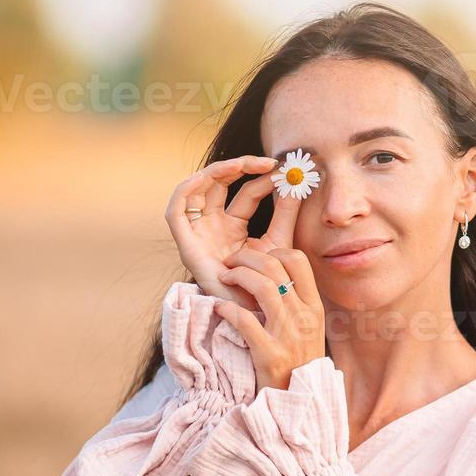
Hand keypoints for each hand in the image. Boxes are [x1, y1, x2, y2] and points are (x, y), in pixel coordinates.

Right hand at [164, 155, 291, 307]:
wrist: (254, 313)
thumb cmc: (266, 283)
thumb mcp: (279, 241)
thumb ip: (286, 213)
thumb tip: (298, 183)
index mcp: (234, 227)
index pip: (246, 193)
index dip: (262, 180)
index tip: (284, 171)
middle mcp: (214, 226)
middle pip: (220, 185)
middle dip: (240, 167)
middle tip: (267, 162)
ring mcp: (198, 233)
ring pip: (198, 189)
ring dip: (217, 171)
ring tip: (242, 164)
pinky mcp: (185, 244)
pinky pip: (176, 210)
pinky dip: (187, 189)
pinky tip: (206, 177)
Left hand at [216, 246, 326, 391]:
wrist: (300, 405)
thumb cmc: (297, 365)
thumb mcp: (308, 330)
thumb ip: (294, 303)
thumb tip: (268, 274)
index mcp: (314, 308)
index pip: (297, 259)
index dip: (271, 250)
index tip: (253, 259)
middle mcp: (304, 317)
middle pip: (274, 266)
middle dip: (245, 257)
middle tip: (229, 264)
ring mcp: (288, 336)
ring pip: (262, 286)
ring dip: (236, 276)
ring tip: (223, 279)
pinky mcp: (270, 355)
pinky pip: (244, 320)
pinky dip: (227, 309)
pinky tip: (219, 308)